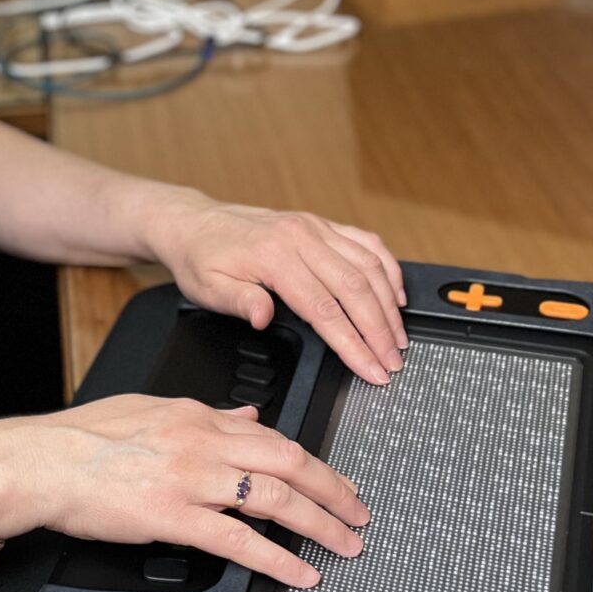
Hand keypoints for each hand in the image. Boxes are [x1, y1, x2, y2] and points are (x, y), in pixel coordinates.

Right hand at [0, 396, 369, 587]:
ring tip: (344, 544)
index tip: (332, 480)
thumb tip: (246, 415)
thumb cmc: (81, 439)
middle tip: (358, 512)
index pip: (269, 433)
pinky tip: (300, 573)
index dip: (310, 460)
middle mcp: (199, 441)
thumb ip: (202, 414)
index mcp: (194, 414)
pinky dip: (277, 558)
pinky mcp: (172, 515)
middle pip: (286, 460)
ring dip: (319, 523)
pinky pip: (238, 539)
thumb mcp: (147, 409)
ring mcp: (188, 478)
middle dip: (332, 488)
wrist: (40, 462)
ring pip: (273, 497)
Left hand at [145, 190, 407, 386]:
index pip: (324, 309)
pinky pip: (366, 242)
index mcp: (274, 257)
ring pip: (368, 266)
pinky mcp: (321, 224)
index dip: (352, 344)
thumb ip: (239, 302)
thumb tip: (263, 317)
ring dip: (389, 304)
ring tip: (398, 338)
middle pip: (355, 289)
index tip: (371, 369)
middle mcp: (300, 237)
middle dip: (379, 331)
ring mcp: (314, 227)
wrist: (194, 222)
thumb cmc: (201, 257)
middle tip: (393, 363)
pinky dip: (388, 268)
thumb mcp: (207, 287)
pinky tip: (396, 294)